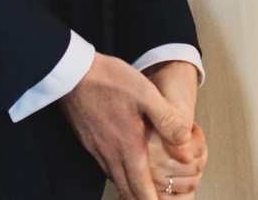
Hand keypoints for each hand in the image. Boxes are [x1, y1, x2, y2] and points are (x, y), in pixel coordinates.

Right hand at [61, 52, 195, 199]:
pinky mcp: (87, 140)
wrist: (72, 72)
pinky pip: (104, 166)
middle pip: (126, 188)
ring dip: (128, 188)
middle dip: (139, 199)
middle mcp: (109, 153)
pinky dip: (116, 174)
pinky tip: (121, 165)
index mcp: (127, 146)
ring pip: (114, 177)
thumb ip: (167, 119)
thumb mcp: (146, 93)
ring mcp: (95, 148)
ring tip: (140, 191)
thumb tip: (185, 142)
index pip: (140, 187)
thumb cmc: (108, 80)